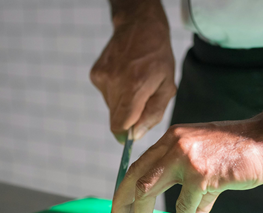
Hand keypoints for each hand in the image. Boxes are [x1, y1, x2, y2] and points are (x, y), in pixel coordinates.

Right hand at [90, 0, 175, 142]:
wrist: (139, 27)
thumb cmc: (158, 58)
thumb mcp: (167, 86)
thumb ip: (153, 114)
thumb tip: (135, 135)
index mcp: (135, 87)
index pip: (120, 125)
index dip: (126, 133)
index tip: (132, 132)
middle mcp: (115, 82)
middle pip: (115, 118)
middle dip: (128, 116)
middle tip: (140, 98)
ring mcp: (102, 77)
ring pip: (110, 107)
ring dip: (122, 102)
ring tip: (133, 82)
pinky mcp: (95, 74)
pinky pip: (105, 94)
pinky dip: (115, 91)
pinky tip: (124, 75)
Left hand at [110, 118, 262, 212]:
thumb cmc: (240, 154)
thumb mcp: (205, 164)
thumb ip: (190, 189)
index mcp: (171, 140)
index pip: (136, 167)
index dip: (123, 192)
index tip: (119, 212)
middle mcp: (172, 145)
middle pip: (134, 179)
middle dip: (123, 206)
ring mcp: (186, 158)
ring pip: (148, 192)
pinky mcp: (202, 174)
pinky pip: (182, 208)